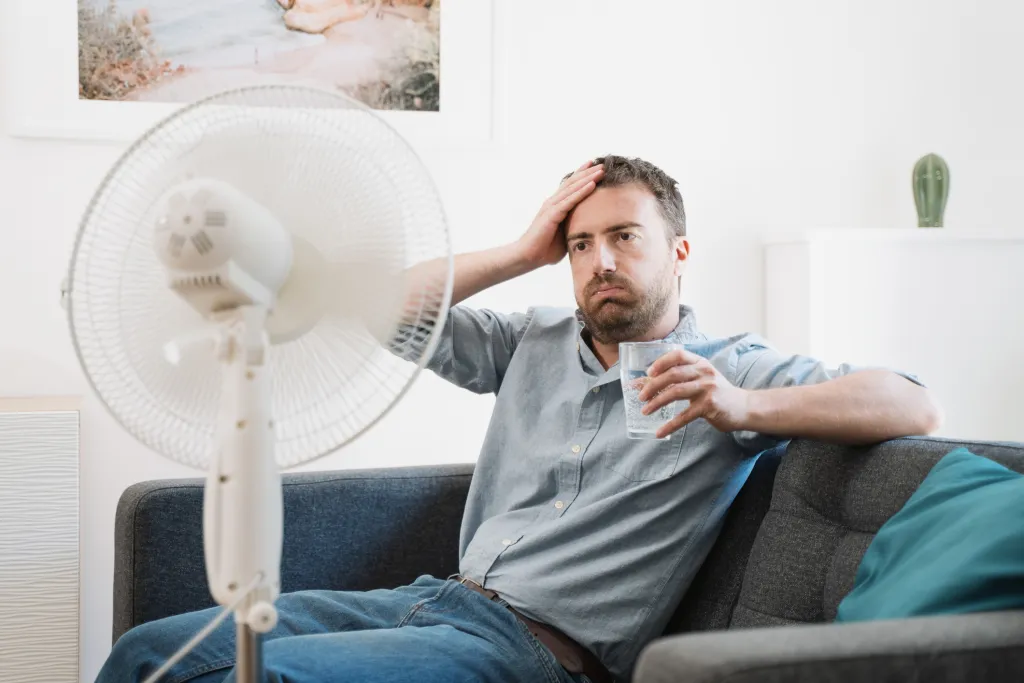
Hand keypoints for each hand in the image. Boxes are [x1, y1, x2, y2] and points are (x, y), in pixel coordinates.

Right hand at [515, 160, 603, 267]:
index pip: (571, 186)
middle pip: (573, 182)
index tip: (595, 167)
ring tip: (601, 170)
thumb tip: (589, 232)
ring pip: (572, 188)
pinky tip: (592, 184)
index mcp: (555, 206)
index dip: (582, 175)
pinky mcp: (551, 214)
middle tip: (602, 164)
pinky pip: (570, 201)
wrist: (527, 257)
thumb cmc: (544, 250)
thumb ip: (574, 229)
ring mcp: (551, 207)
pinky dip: (581, 192)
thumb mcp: (564, 236)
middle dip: (588, 173)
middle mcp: (553, 203)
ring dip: (588, 178)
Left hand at [637, 349, 751, 437]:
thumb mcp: (702, 379)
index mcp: (701, 363)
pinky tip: (660, 432)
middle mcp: (704, 372)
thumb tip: (647, 383)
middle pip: (673, 374)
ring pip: (676, 392)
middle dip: (653, 385)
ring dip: (657, 402)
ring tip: (645, 411)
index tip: (648, 372)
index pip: (678, 355)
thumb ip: (681, 378)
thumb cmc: (718, 393)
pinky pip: (684, 416)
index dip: (661, 362)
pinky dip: (670, 425)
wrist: (745, 407)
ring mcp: (707, 388)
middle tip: (641, 397)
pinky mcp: (709, 406)